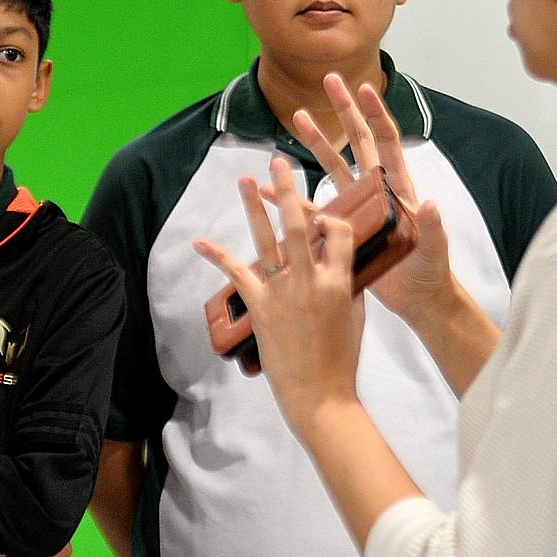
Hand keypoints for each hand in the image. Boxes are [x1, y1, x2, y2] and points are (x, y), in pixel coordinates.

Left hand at [195, 156, 365, 430]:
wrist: (320, 394)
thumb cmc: (342, 358)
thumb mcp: (355, 314)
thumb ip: (347, 282)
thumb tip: (341, 260)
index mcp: (340, 280)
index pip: (338, 232)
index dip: (332, 217)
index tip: (324, 213)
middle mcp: (311, 280)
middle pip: (298, 223)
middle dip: (287, 189)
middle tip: (279, 163)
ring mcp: (283, 292)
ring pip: (266, 239)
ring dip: (254, 206)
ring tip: (245, 179)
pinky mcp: (260, 306)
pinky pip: (237, 273)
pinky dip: (217, 256)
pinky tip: (201, 241)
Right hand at [285, 73, 456, 326]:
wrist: (419, 299)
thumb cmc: (432, 271)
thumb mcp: (433, 249)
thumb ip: (432, 226)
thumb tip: (430, 202)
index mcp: (399, 188)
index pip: (386, 143)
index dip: (376, 115)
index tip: (364, 88)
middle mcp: (376, 190)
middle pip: (357, 142)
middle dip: (344, 111)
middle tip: (329, 80)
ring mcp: (358, 207)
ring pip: (332, 167)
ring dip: (316, 142)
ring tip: (298, 116)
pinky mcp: (341, 229)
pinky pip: (311, 209)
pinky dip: (290, 197)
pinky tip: (269, 186)